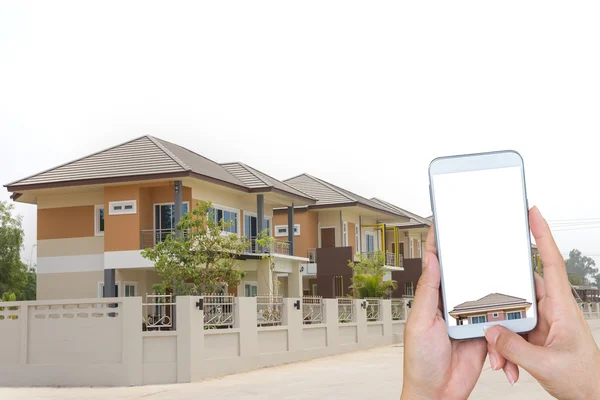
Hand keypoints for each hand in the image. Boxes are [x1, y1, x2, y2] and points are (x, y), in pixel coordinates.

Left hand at [401, 226, 494, 399]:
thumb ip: (428, 291)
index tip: (443, 222)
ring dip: (490, 287)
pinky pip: (497, 317)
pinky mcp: (483, 332)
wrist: (437, 393)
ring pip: (483, 294)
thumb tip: (431, 260)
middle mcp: (449, 305)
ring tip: (496, 270)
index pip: (435, 265)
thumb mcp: (420, 322)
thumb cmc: (419, 361)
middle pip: (463, 275)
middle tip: (479, 237)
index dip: (438, 244)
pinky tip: (505, 305)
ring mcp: (467, 318)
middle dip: (471, 258)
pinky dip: (503, 313)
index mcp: (431, 298)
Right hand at [485, 206, 599, 399]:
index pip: (551, 261)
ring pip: (511, 314)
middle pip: (519, 289)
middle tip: (488, 310)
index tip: (533, 214)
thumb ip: (514, 347)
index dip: (542, 235)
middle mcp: (552, 310)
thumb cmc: (585, 379)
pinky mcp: (534, 335)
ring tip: (502, 356)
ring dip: (501, 334)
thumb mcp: (546, 364)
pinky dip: (504, 346)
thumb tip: (492, 331)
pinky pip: (511, 332)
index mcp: (562, 307)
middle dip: (500, 304)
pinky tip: (506, 362)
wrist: (592, 397)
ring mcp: (542, 322)